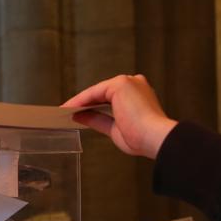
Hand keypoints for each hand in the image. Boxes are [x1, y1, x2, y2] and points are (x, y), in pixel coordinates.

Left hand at [62, 74, 177, 158]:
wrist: (155, 138)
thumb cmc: (143, 138)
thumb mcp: (115, 129)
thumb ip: (98, 120)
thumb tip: (81, 116)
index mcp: (140, 95)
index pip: (111, 99)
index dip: (93, 107)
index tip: (79, 114)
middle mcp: (135, 84)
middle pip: (103, 93)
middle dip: (85, 103)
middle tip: (68, 113)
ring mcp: (128, 82)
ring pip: (97, 92)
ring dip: (80, 101)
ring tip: (65, 111)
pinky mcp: (120, 84)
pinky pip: (94, 92)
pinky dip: (81, 100)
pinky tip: (70, 108)